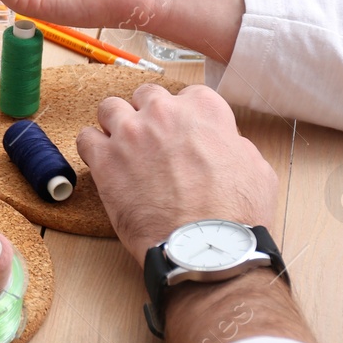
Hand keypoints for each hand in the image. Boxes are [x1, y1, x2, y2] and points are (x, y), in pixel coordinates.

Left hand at [77, 84, 278, 264]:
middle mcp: (164, 112)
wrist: (206, 247)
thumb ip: (232, 144)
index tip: (182, 134)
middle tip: (152, 141)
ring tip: (123, 148)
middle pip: (146, 96)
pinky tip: (104, 164)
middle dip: (148, 114)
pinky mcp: (105, 160)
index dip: (184, 116)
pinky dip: (93, 149)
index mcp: (203, 109)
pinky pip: (86, 138)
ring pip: (110, 108)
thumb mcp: (256, 168)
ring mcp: (131, 133)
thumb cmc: (235, 215)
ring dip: (116, 124)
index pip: (187, 95)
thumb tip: (222, 144)